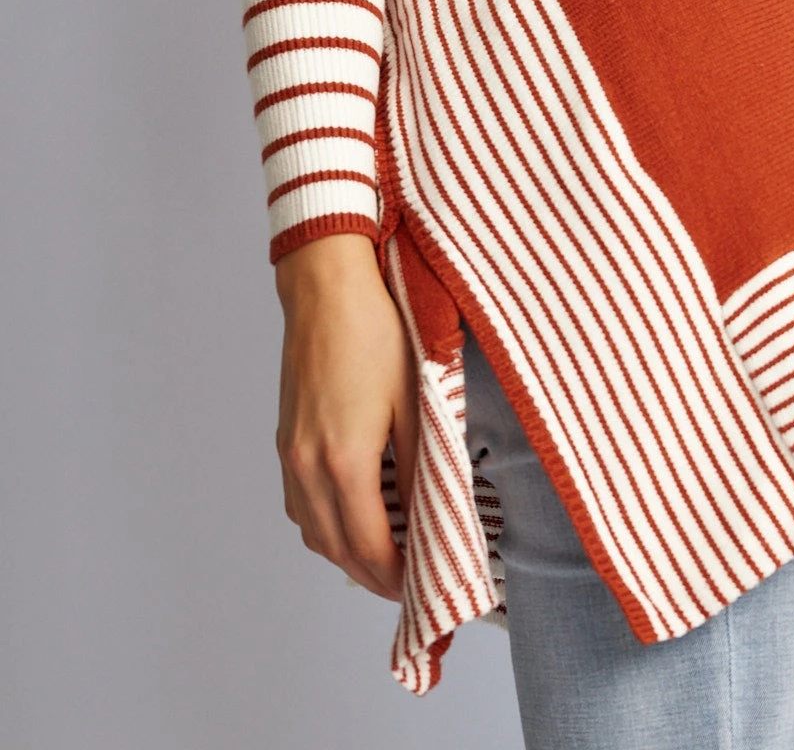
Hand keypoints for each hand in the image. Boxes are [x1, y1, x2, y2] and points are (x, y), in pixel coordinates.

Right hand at [273, 232, 418, 599]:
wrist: (326, 287)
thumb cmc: (375, 332)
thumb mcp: (415, 401)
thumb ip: (420, 466)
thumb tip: (428, 513)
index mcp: (344, 462)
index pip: (369, 548)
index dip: (397, 577)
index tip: (423, 586)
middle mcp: (307, 467)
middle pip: (337, 549)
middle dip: (373, 575)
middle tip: (409, 582)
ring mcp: (290, 455)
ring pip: (313, 531)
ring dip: (346, 553)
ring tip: (386, 554)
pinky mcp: (285, 440)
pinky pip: (300, 504)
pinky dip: (325, 524)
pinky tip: (352, 514)